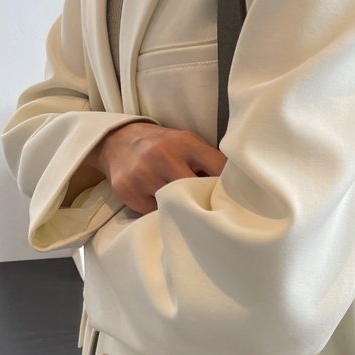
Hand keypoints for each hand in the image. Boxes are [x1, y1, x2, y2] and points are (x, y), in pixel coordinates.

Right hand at [86, 122, 226, 214]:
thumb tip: (236, 189)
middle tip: (210, 211)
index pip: (218, 170)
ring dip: (182, 210)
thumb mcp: (189, 144)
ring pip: (174, 206)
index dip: (228, 188)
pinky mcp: (128, 191)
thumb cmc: (164, 147)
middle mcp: (163, 156)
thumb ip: (210, 162)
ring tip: (184, 207)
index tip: (234, 201)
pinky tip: (160, 204)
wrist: (118, 141)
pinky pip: (154, 213)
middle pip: (195, 192)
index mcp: (186, 143)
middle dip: (204, 203)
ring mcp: (143, 175)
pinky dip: (161, 213)